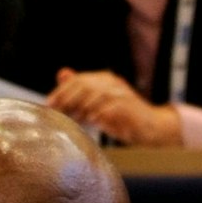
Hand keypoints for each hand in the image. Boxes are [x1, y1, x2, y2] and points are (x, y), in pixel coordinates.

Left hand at [47, 68, 183, 146]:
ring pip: (95, 94)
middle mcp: (112, 82)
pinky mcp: (129, 106)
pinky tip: (90, 121)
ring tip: (73, 119)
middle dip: (67, 98)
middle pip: (84, 85)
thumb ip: (82, 92)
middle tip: (57, 112)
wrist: (152, 128)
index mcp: (104, 79)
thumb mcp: (98, 105)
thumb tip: (62, 74)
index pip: (78, 80)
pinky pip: (109, 107)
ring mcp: (122, 93)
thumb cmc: (124, 119)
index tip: (49, 105)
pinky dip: (97, 114)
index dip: (61, 92)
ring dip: (81, 107)